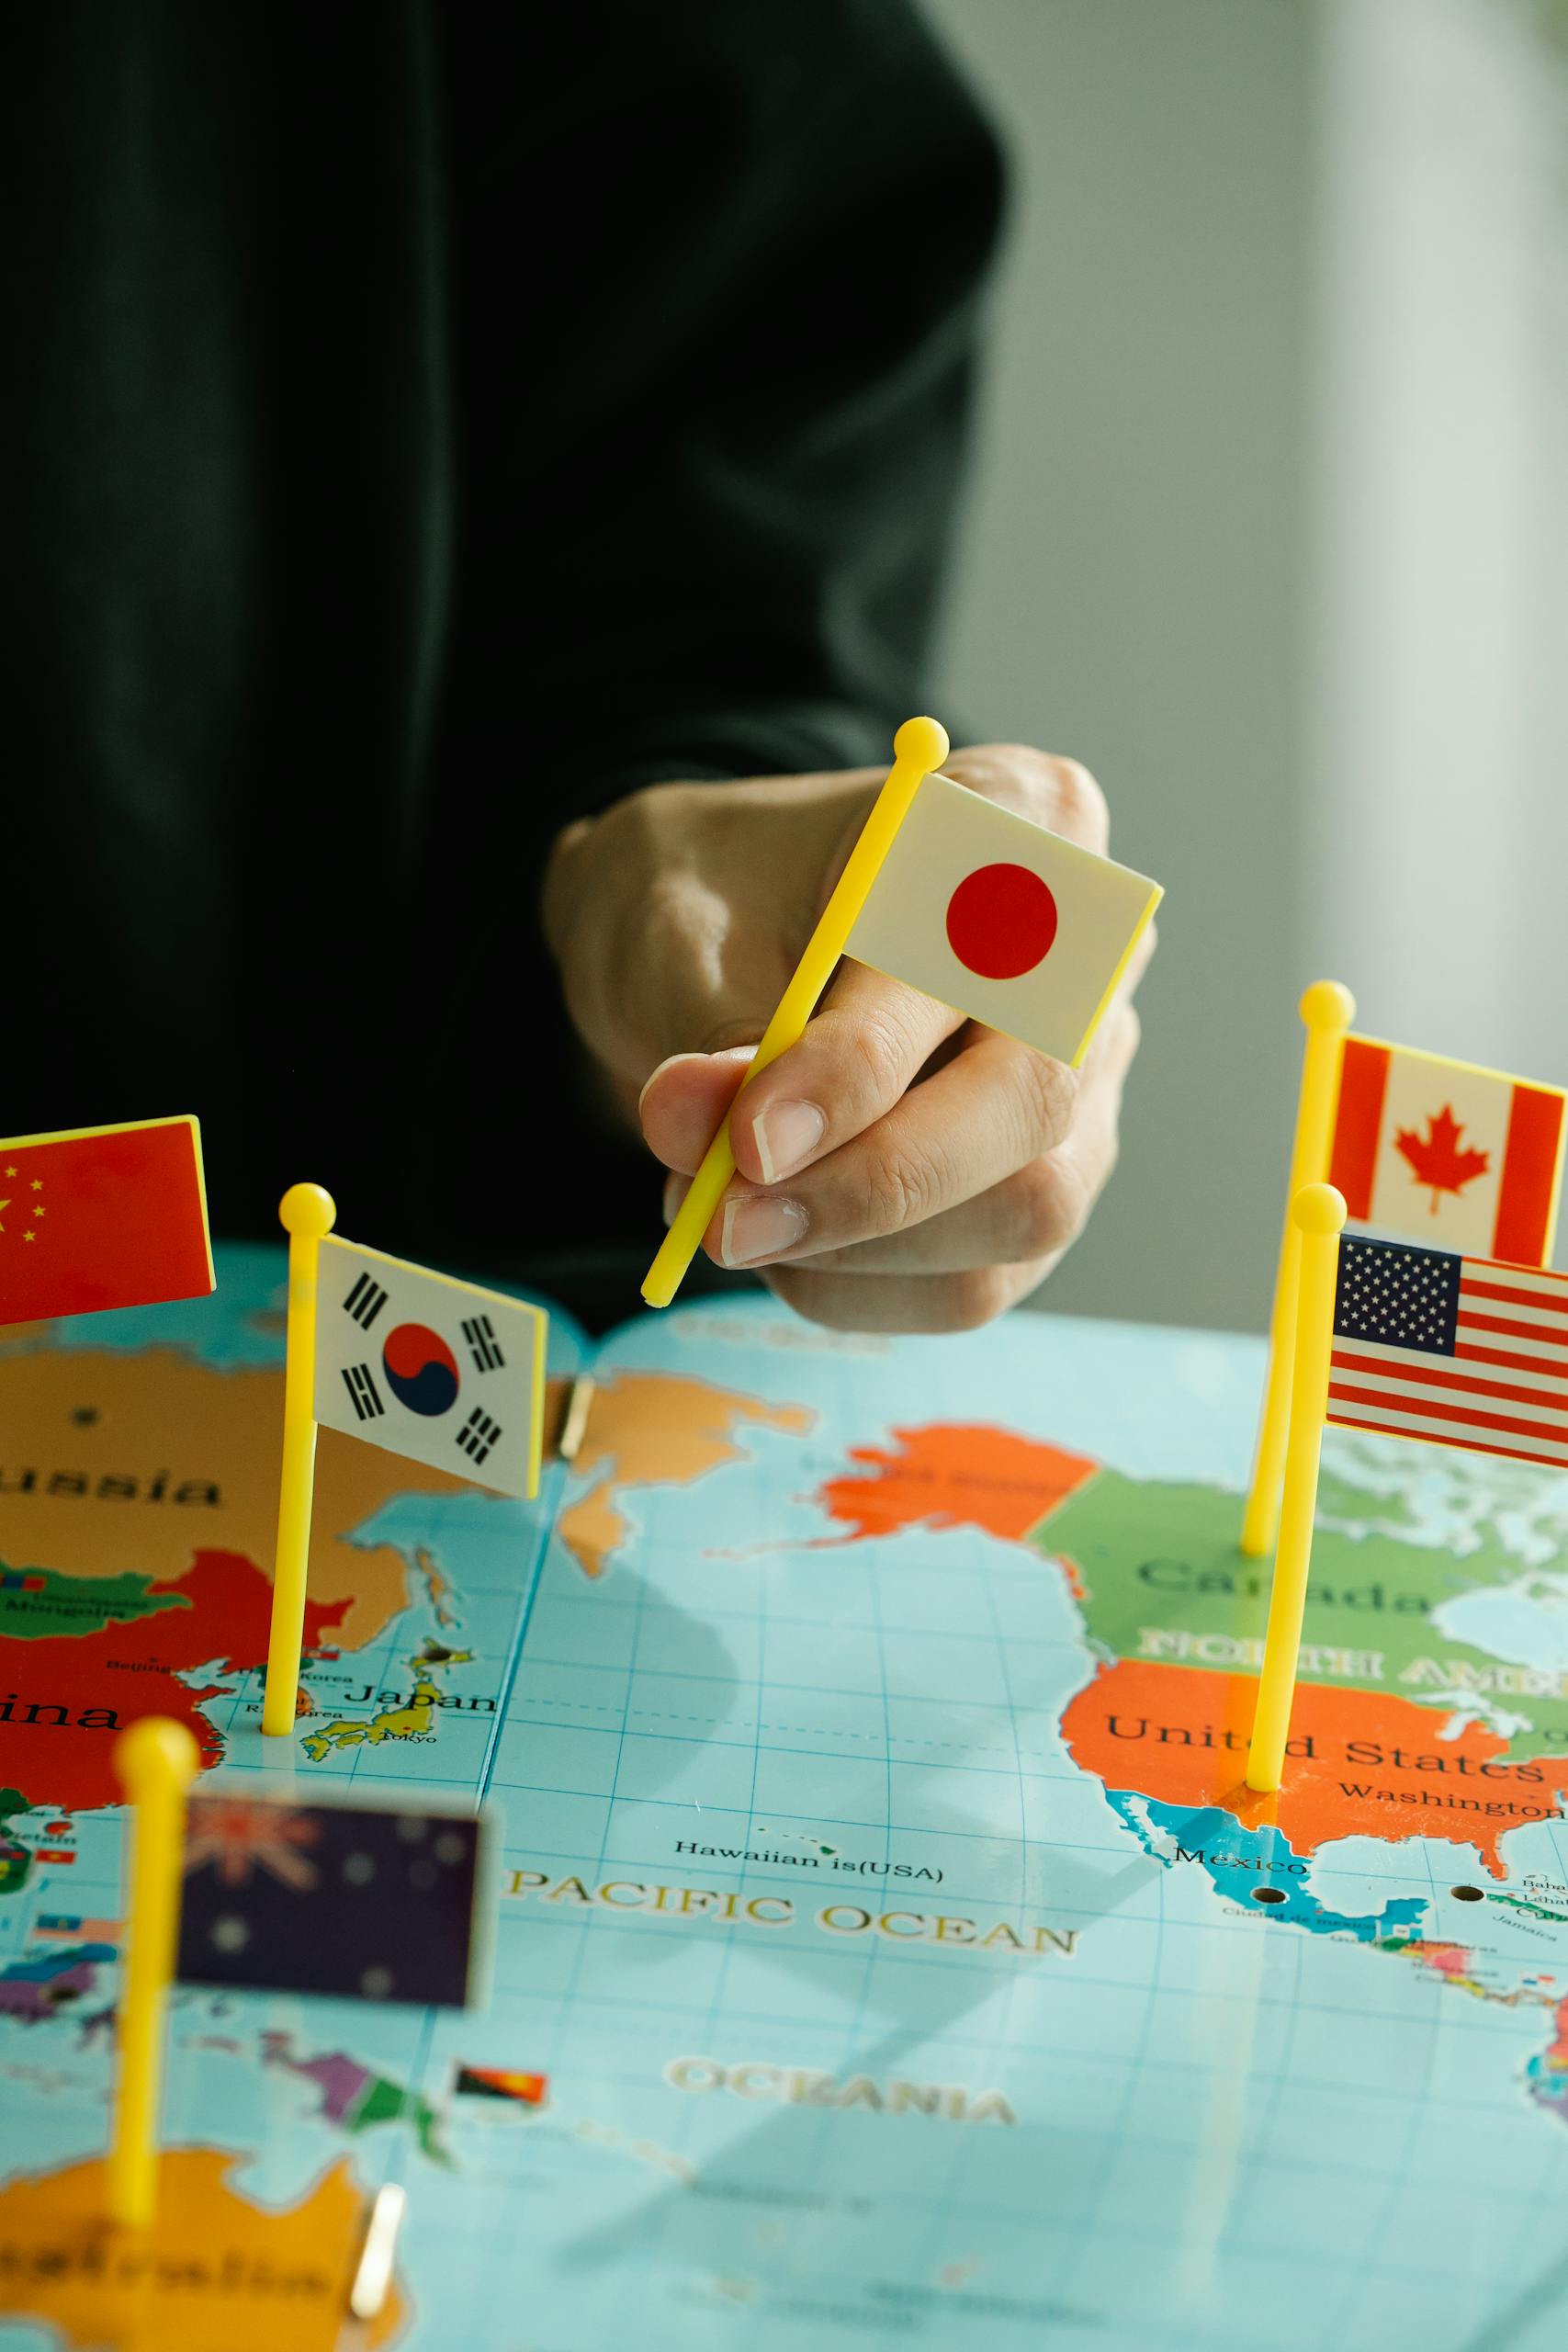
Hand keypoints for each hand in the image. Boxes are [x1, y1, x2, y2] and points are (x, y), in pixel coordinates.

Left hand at [542, 744, 1149, 1332]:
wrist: (706, 938)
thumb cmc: (713, 897)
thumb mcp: (680, 927)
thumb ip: (707, 1027)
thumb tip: (700, 1128)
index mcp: (1023, 821)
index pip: (975, 961)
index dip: (862, 1065)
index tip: (748, 1138)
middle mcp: (1087, 955)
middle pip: (1034, 1101)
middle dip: (871, 1184)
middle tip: (726, 1221)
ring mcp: (1086, 1081)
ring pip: (1025, 1209)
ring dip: (858, 1249)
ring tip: (723, 1217)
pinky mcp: (1045, 1186)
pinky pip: (978, 1279)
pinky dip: (858, 1288)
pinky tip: (776, 1245)